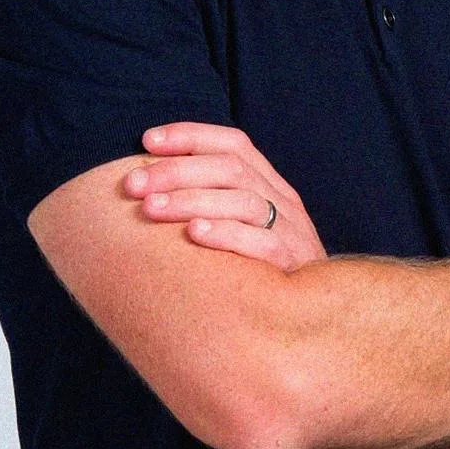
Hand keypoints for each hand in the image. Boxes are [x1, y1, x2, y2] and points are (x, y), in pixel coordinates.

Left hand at [121, 122, 327, 271]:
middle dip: (176, 171)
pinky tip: (193, 234)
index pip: (233, 143)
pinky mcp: (293, 264)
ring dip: (192, 200)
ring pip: (243, 201)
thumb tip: (147, 190)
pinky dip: (226, 234)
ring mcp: (291, 230)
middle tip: (132, 184)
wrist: (317, 313)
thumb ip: (213, 202)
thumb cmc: (264, 267)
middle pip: (230, 168)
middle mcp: (281, 199)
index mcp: (268, 183)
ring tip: (150, 209)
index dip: (190, 135)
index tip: (147, 140)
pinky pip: (262, 244)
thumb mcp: (247, 225)